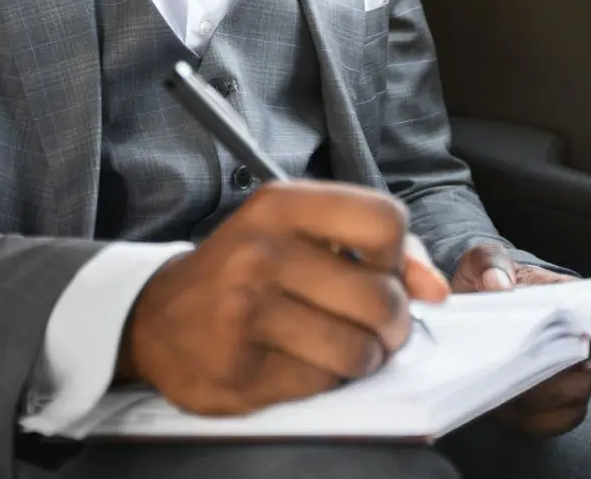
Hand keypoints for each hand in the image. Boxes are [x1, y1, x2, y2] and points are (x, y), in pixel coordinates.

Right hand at [118, 181, 451, 415]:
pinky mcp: (241, 371)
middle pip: (382, 298)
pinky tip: (297, 363)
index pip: (386, 220)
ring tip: (336, 346)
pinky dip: (323, 382)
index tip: (380, 271)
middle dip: (390, 324)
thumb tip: (435, 289)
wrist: (155, 317)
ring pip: (359, 351)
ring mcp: (247, 314)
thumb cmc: (243, 269)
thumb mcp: (297, 232)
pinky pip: (323, 386)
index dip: (399, 257)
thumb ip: (373, 247)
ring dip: (361, 359)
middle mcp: (261, 253)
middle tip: (369, 325)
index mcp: (280, 205)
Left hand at [453, 242, 590, 437]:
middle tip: (512, 374)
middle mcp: (582, 339)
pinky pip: (559, 421)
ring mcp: (571, 372)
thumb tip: (500, 285)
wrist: (476, 303)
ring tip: (504, 390)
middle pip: (585, 372)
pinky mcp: (555, 400)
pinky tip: (508, 409)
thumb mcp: (482, 260)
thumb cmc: (487, 279)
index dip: (572, 341)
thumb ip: (490, 263)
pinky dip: (534, 421)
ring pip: (575, 399)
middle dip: (548, 379)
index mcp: (572, 299)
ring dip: (538, 402)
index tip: (542, 348)